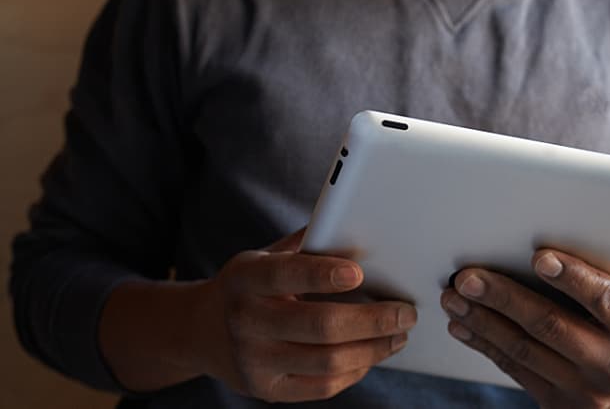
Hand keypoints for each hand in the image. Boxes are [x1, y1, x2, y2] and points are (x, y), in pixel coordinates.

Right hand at [196, 229, 417, 402]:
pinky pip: (322, 387)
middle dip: (372, 320)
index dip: (323, 274)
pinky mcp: (267, 390)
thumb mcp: (264, 256)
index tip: (358, 271)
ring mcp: (254, 361)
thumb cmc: (249, 286)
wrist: (202, 331)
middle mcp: (246, 321)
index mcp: (246, 279)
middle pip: (319, 326)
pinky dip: (355, 371)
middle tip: (405, 312)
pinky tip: (372, 355)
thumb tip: (357, 222)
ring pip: (328, 362)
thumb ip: (306, 243)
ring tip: (398, 335)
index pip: (286, 275)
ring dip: (373, 349)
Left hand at [440, 250, 609, 408]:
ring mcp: (584, 390)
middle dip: (504, 297)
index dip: (572, 277)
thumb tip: (564, 225)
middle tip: (468, 277)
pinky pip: (513, 369)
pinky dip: (483, 343)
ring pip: (523, 350)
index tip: (540, 256)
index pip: (604, 299)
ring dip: (482, 320)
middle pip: (550, 325)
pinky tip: (463, 324)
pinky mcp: (557, 403)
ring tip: (454, 296)